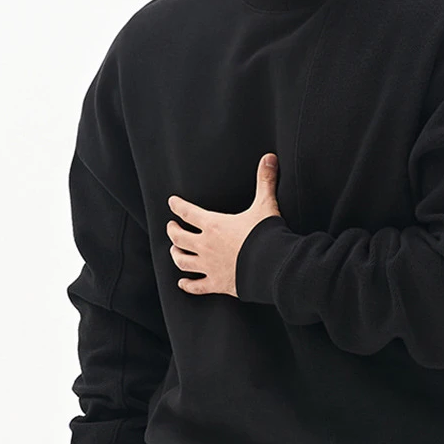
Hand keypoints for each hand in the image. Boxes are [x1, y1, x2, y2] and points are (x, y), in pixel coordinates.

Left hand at [167, 152, 282, 296]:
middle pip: (179, 238)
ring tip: (174, 251)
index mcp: (214, 225)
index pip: (188, 213)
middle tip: (171, 227)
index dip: (177, 206)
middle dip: (173, 231)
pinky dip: (187, 285)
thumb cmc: (266, 236)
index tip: (172, 202)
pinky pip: (196, 286)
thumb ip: (265, 182)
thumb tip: (270, 158)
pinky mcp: (217, 283)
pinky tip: (183, 283)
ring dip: (176, 255)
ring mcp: (209, 266)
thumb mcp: (265, 206)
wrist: (271, 266)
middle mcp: (206, 245)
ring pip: (183, 261)